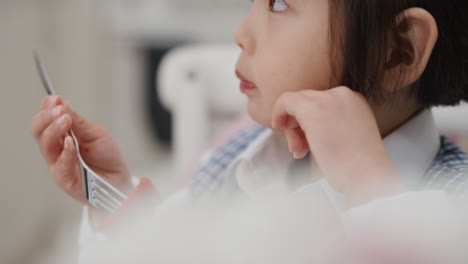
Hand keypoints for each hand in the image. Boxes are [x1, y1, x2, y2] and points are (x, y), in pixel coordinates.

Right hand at [30, 95, 132, 204]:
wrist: (120, 179)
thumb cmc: (108, 157)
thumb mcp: (97, 133)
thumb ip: (79, 122)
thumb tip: (63, 104)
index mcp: (62, 135)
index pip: (46, 120)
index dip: (47, 108)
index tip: (54, 98)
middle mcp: (56, 149)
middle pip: (38, 131)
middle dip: (46, 117)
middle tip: (58, 109)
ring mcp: (58, 164)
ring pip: (45, 146)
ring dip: (54, 130)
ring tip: (65, 120)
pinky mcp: (65, 179)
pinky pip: (60, 165)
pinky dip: (65, 152)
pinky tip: (70, 143)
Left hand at [271, 87, 404, 204]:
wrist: (366, 174)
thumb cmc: (356, 166)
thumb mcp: (344, 136)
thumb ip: (327, 124)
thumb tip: (302, 126)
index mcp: (354, 100)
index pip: (320, 103)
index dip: (308, 122)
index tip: (306, 141)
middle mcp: (342, 94)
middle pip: (307, 101)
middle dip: (298, 125)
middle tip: (299, 148)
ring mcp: (328, 99)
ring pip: (297, 102)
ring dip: (292, 128)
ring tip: (298, 151)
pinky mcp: (313, 109)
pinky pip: (286, 101)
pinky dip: (278, 112)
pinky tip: (278, 126)